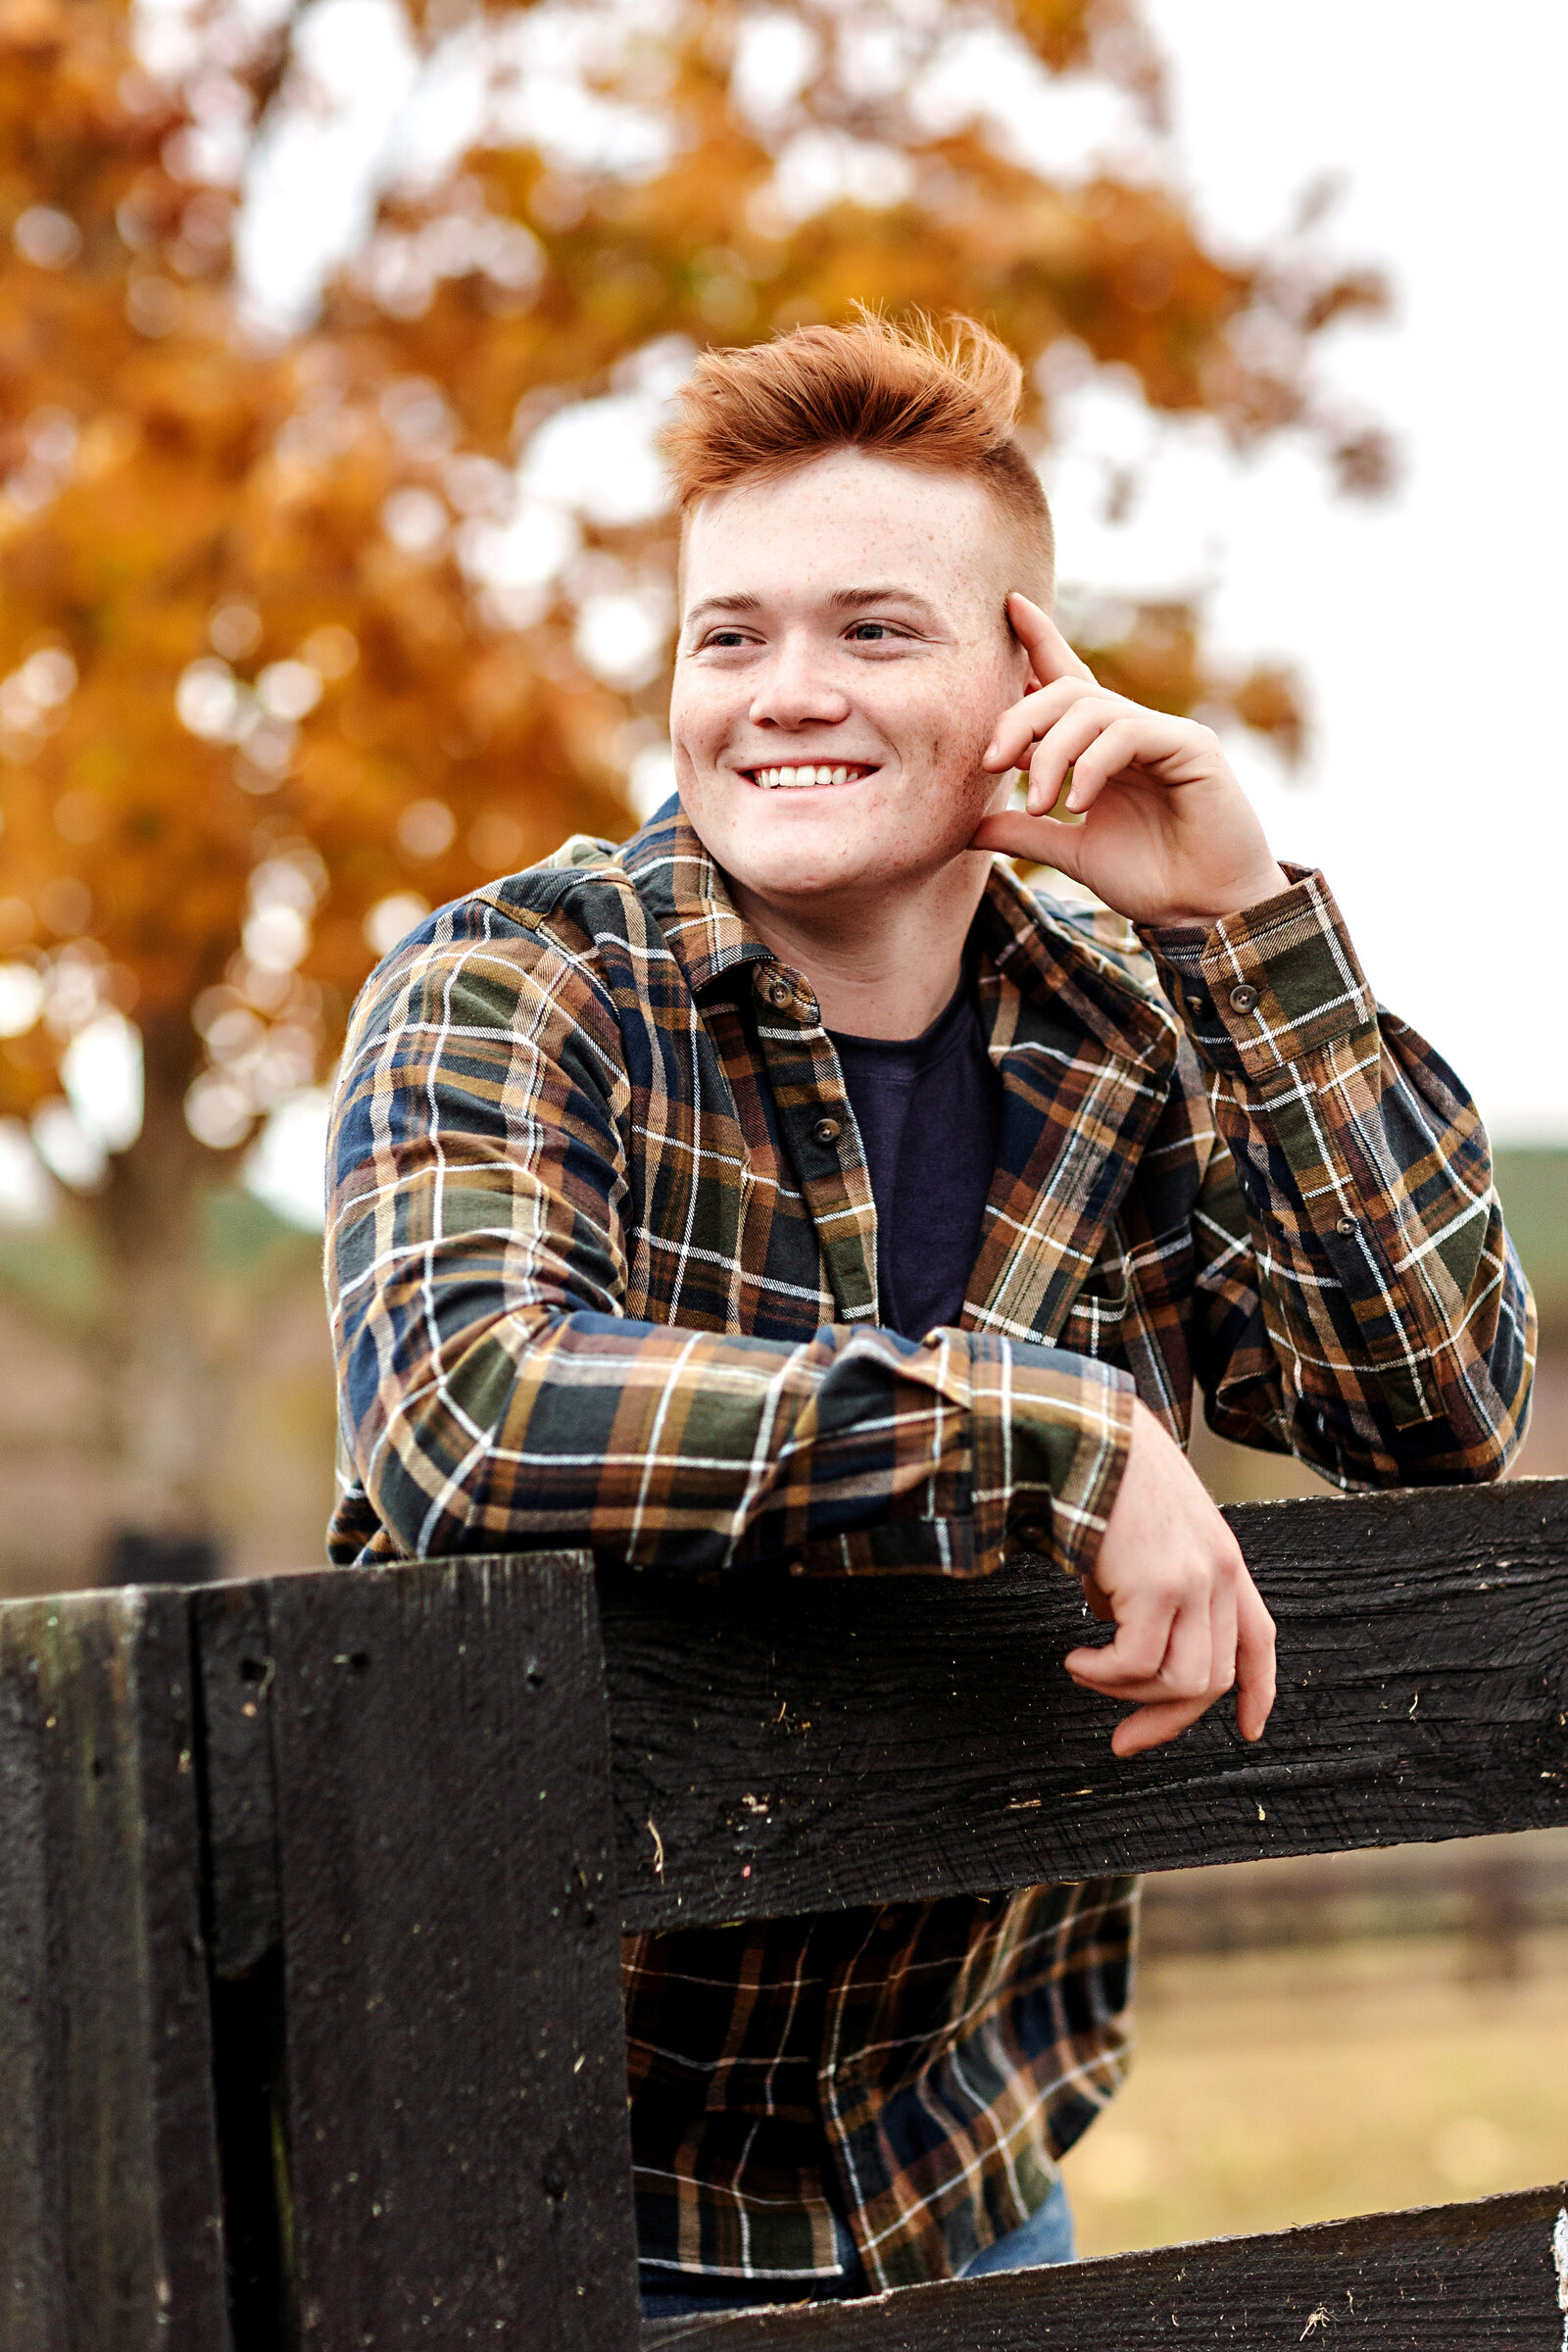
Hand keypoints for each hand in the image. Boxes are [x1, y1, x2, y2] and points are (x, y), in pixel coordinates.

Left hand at [970, 593, 1289, 927]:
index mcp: (1105, 748)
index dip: (1041, 640)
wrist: (1205, 913)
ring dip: (1051, 752)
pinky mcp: (1191, 747)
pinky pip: (1128, 732)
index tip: (1010, 604)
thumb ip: (1025, 833)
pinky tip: (1078, 803)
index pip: (1068, 681)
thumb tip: (965, 827)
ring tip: (1037, 804)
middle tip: (990, 762)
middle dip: (1020, 718)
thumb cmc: (1152, 881)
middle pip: (1066, 690)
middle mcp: (1134, 732)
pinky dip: (1092, 764)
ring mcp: (1165, 734)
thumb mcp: (1073, 853)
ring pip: (1092, 708)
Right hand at [1066, 1400, 1276, 1756]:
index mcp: (1223, 1558)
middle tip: (1124, 1740)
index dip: (1259, 1691)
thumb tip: (1118, 1628)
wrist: (1084, 1433)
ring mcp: (1193, 1580)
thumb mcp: (1148, 1533)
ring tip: (1085, 1671)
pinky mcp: (1157, 1586)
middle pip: (1212, 1678)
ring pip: (1179, 1681)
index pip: (1259, 1638)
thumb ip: (1154, 1581)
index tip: (1249, 1731)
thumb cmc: (1103, 1473)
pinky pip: (1134, 1663)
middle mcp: (1219, 1573)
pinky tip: (1075, 1659)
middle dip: (1164, 1718)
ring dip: (1126, 1692)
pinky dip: (1102, 1674)